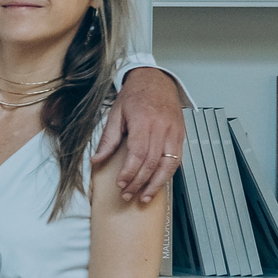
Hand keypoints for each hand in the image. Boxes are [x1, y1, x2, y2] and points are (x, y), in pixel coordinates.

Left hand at [94, 67, 184, 204]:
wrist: (156, 80)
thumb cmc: (135, 95)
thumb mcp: (116, 114)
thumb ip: (108, 139)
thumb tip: (96, 160)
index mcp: (145, 122)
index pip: (139, 154)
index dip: (130, 172)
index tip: (121, 184)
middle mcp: (163, 129)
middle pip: (152, 162)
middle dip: (140, 182)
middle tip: (127, 195)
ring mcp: (175, 133)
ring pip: (168, 164)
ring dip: (156, 183)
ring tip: (144, 197)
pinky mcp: (181, 136)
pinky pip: (177, 159)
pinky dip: (168, 173)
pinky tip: (158, 183)